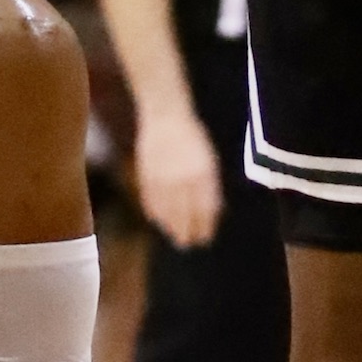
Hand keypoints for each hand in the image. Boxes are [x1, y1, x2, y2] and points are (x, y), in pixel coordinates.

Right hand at [134, 106, 222, 246]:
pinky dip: (155, 214)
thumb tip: (214, 212)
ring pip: (166, 213)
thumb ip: (211, 187)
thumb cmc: (194, 138)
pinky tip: (159, 221)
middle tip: (188, 244)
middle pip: (185, 217)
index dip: (205, 228)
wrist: (165, 117)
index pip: (205, 212)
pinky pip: (151, 202)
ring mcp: (163, 180)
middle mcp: (183, 181)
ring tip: (175, 237)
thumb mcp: (210, 161)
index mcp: (203, 176)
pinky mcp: (146, 177)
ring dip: (171, 228)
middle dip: (187, 234)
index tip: (205, 238)